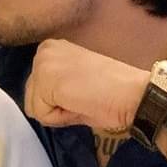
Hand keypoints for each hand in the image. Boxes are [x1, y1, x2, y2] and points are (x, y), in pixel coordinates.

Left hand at [24, 39, 149, 129]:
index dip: (59, 102)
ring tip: (82, 101)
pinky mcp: (46, 80)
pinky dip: (60, 118)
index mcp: (51, 49)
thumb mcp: (74, 83)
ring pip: (36, 107)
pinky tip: (79, 104)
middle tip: (83, 99)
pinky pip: (42, 114)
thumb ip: (54, 88)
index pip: (37, 89)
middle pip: (32, 98)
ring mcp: (43, 63)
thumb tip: (39, 105)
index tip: (83, 93)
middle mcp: (43, 51)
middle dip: (55, 108)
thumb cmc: (112, 91)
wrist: (133, 93)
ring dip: (58, 113)